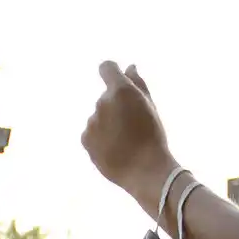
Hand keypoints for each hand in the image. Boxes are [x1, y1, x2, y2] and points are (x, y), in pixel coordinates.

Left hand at [81, 63, 174, 202]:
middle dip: (116, 107)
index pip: (107, 68)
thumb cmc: (153, 138)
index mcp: (121, 91)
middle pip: (106, 98)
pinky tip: (115, 150)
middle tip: (132, 127)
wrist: (145, 171)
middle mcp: (102, 102)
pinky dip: (100, 139)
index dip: (112, 72)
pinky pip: (92, 133)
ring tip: (124, 142)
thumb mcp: (151, 107)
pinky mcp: (85, 139)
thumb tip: (129, 67)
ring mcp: (92, 121)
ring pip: (99, 117)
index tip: (116, 78)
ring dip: (108, 124)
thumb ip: (138, 83)